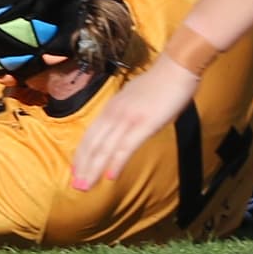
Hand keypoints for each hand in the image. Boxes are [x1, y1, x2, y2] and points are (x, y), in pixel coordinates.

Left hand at [67, 60, 196, 192]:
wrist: (177, 67)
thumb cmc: (160, 83)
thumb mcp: (134, 98)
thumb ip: (125, 112)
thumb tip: (122, 124)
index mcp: (111, 108)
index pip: (90, 135)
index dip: (81, 154)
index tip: (75, 170)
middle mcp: (114, 113)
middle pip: (92, 144)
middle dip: (83, 166)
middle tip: (76, 185)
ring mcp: (127, 119)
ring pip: (104, 148)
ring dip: (93, 169)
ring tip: (86, 187)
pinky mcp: (144, 124)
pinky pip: (125, 147)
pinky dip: (116, 163)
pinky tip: (110, 177)